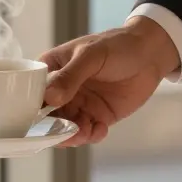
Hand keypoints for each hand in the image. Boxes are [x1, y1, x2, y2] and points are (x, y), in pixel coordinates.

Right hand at [41, 16, 180, 146]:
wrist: (151, 54)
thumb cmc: (117, 46)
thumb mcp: (91, 55)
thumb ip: (70, 76)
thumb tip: (50, 97)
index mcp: (52, 70)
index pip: (33, 93)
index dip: (31, 109)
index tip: (34, 123)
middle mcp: (61, 90)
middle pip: (46, 116)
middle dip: (53, 128)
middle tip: (65, 132)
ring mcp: (79, 105)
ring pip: (65, 128)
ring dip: (72, 135)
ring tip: (85, 132)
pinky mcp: (97, 116)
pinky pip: (87, 133)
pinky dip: (91, 135)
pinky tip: (100, 128)